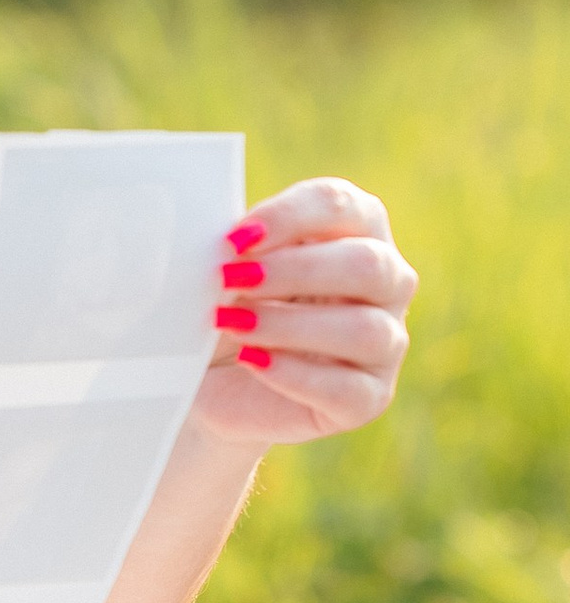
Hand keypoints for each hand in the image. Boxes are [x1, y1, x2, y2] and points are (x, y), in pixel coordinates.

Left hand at [192, 178, 415, 449]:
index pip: (340, 205)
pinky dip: (293, 373)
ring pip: (364, 330)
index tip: (234, 238)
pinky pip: (347, 389)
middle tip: (231, 279)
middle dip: (293, 270)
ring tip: (231, 322)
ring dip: (288, 324)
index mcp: (356, 230)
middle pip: (366, 264)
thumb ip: (233, 245)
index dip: (288, 216)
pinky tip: (251, 361)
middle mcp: (387, 283)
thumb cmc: (229, 305)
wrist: (215, 382)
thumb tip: (220, 242)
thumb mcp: (228, 267)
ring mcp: (386, 343)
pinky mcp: (369, 398)